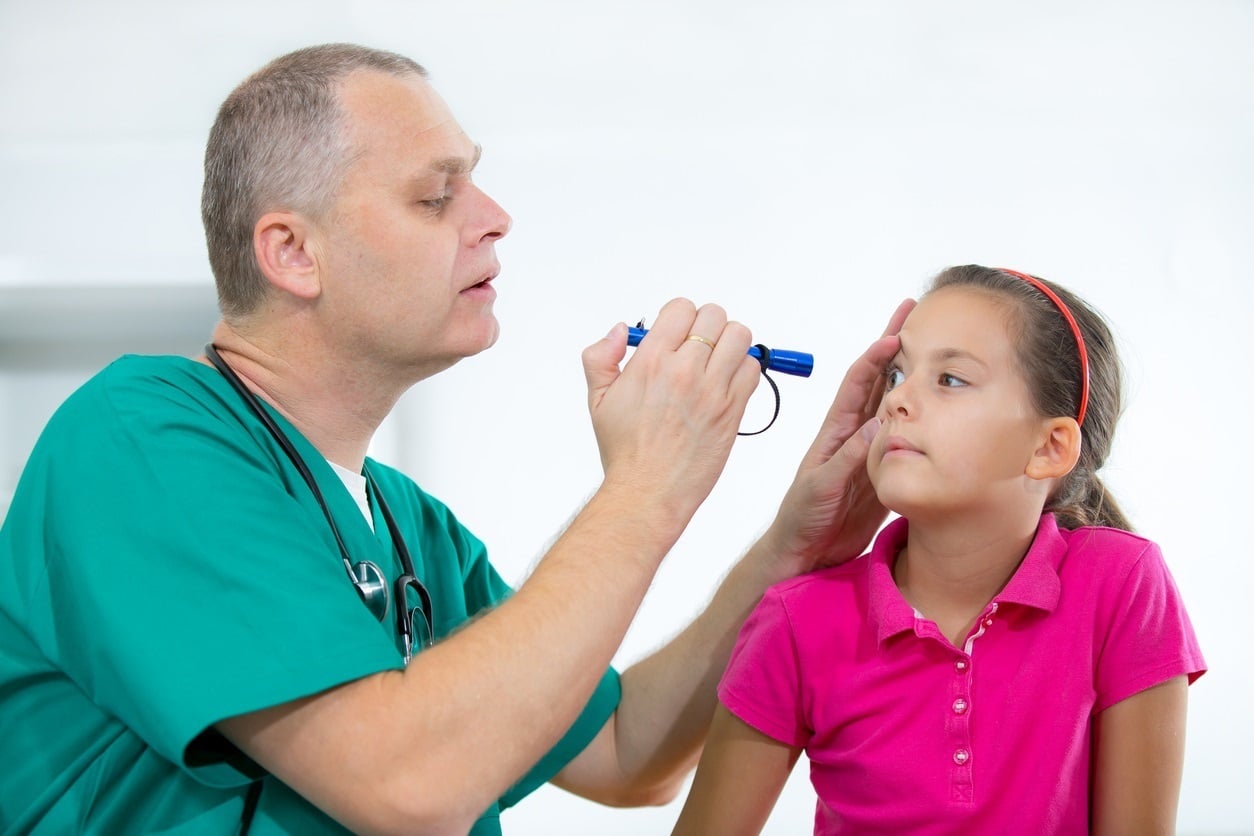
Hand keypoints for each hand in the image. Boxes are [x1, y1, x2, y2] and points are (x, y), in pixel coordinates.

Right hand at [581, 298, 761, 525]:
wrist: (647, 491)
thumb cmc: (625, 451)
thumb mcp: (597, 400)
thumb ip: (601, 357)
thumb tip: (621, 330)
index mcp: (650, 361)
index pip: (681, 308)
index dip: (680, 317)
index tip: (676, 335)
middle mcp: (683, 370)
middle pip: (714, 316)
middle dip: (706, 327)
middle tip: (698, 347)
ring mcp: (712, 390)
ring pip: (740, 336)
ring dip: (730, 343)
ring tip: (717, 362)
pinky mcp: (732, 410)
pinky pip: (753, 369)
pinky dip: (744, 370)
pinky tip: (726, 384)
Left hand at [757, 299, 914, 575]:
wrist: (803, 552)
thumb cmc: (801, 516)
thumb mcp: (823, 485)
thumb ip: (850, 457)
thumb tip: (880, 424)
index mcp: (835, 430)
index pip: (859, 382)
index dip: (877, 355)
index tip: (898, 331)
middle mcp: (854, 434)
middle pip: (881, 382)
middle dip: (897, 348)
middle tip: (918, 316)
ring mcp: (870, 451)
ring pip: (896, 407)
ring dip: (913, 377)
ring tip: (936, 349)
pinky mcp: (883, 471)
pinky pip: (906, 440)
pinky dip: (922, 421)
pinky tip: (940, 407)